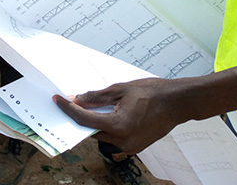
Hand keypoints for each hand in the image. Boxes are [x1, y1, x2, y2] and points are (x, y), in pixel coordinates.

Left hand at [53, 78, 186, 153]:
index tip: (58, 100)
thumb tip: (77, 99)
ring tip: (84, 105)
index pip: (85, 120)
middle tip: (67, 102)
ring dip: (92, 121)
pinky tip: (101, 113)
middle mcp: (124, 141)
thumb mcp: (120, 89)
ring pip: (101, 135)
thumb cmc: (153, 92)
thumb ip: (96, 97)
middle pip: (91, 130)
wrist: (178, 102)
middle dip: (78, 116)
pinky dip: (104, 126)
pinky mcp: (135, 146)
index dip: (68, 109)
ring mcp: (130, 146)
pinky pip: (113, 137)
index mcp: (119, 126)